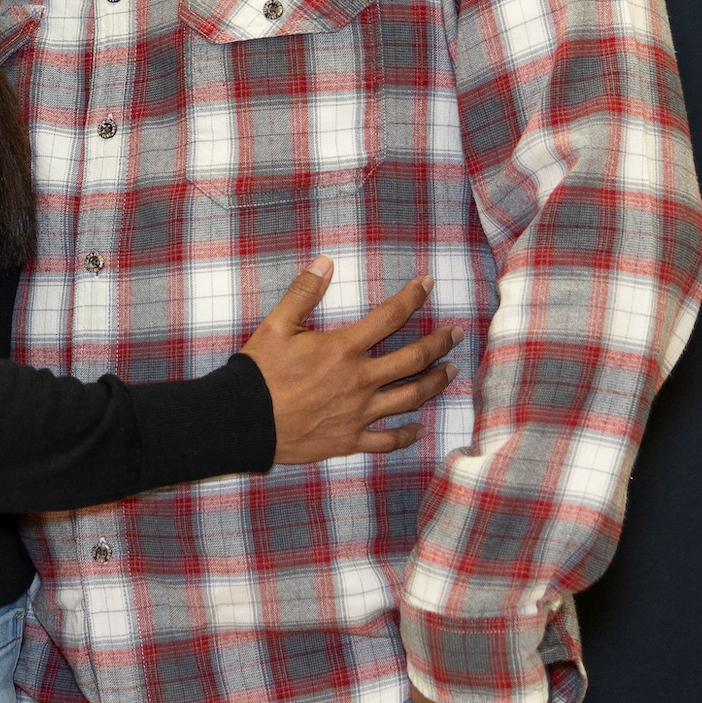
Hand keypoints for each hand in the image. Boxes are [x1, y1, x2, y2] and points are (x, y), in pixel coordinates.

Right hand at [244, 257, 458, 464]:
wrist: (244, 419)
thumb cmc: (259, 371)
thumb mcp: (276, 325)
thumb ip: (303, 293)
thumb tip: (325, 262)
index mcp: (344, 348)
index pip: (389, 317)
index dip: (412, 297)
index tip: (428, 284)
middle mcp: (360, 380)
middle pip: (413, 359)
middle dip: (440, 343)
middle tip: (457, 333)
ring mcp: (359, 413)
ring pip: (410, 397)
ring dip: (435, 383)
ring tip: (451, 372)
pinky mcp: (350, 439)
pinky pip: (387, 440)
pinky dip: (407, 435)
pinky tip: (420, 429)